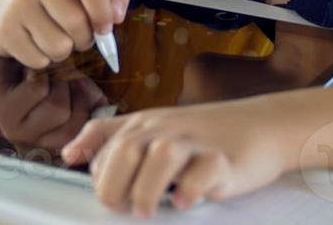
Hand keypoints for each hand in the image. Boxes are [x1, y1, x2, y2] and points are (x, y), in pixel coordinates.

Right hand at [0, 0, 128, 68]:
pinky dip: (43, 59)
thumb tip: (117, 15)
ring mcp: (16, 4)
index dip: (103, 9)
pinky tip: (34, 43)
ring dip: (64, 51)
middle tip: (77, 35)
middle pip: (77, 22)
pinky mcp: (3, 31)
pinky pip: (39, 60)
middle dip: (84, 38)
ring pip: (60, 46)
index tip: (106, 27)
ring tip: (54, 38)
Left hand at [0, 54, 108, 151]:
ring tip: (43, 70)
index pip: (78, 133)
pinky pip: (37, 89)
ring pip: (54, 104)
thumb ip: (90, 100)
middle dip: (69, 87)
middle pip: (68, 117)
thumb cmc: (40, 72)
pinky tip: (27, 69)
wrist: (4, 56)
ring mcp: (12, 127)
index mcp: (46, 140)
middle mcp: (28, 140)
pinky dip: (39, 71)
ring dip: (54, 78)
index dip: (84, 104)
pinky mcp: (2, 110)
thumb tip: (105, 107)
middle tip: (57, 73)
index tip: (76, 85)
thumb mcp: (71, 87)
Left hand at [61, 101, 290, 215]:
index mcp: (146, 124)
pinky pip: (203, 171)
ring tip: (147, 208)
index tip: (111, 195)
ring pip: (162, 155)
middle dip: (115, 183)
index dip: (98, 174)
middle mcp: (166, 129)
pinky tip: (185, 200)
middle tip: (122, 207)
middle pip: (127, 148)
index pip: (106, 145)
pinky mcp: (223, 158)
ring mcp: (195, 142)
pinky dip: (191, 188)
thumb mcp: (155, 127)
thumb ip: (111, 137)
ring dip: (148, 187)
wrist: (262, 125)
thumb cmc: (205, 133)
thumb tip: (70, 154)